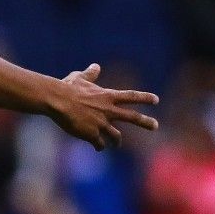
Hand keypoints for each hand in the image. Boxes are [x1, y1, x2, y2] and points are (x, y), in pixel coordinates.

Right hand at [45, 64, 159, 150]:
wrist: (58, 101)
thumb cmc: (67, 88)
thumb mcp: (80, 78)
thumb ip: (90, 74)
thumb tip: (96, 66)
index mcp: (108, 96)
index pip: (131, 96)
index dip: (144, 98)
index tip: (156, 100)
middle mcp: (109, 110)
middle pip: (132, 117)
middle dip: (146, 122)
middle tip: (155, 126)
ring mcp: (102, 124)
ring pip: (116, 136)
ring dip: (117, 141)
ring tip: (117, 145)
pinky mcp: (92, 134)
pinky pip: (99, 143)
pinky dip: (99, 146)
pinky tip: (98, 147)